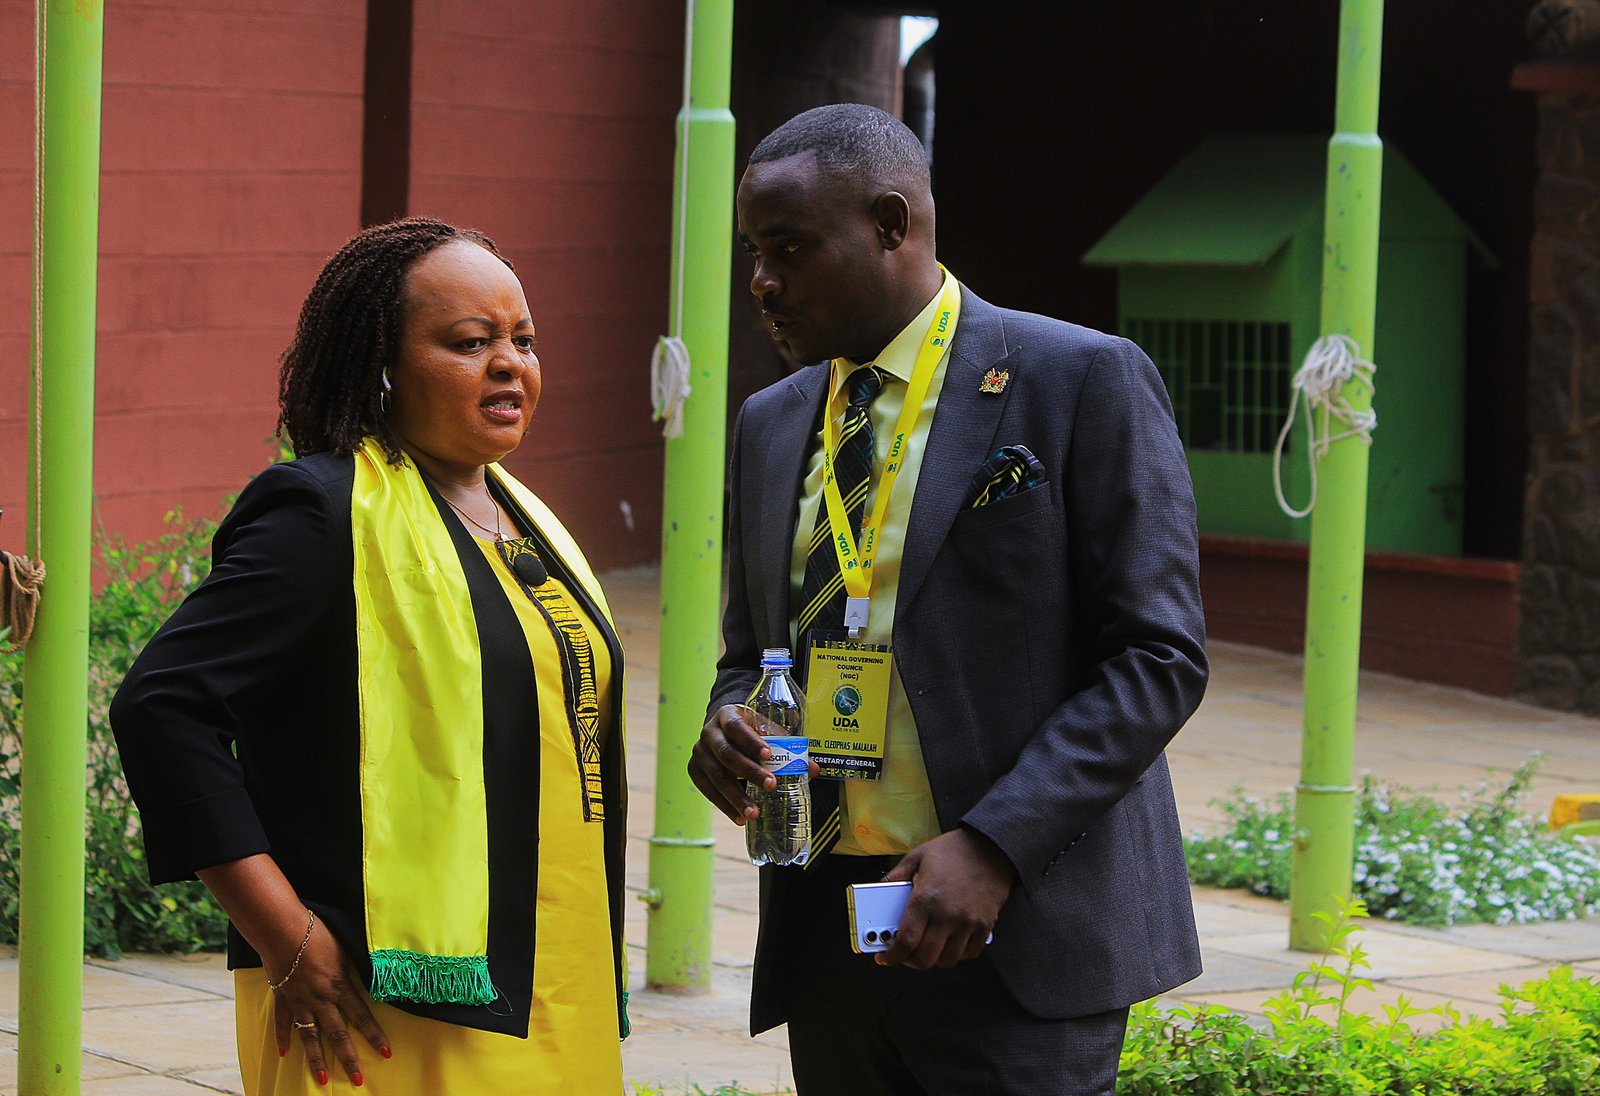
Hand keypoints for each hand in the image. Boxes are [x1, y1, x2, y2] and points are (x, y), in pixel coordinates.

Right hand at [270, 914, 389, 1086]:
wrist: (283, 929)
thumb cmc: (318, 933)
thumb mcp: (345, 949)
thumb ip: (354, 968)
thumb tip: (373, 975)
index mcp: (339, 987)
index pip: (362, 1017)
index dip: (375, 1036)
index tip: (386, 1053)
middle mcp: (321, 999)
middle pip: (337, 1034)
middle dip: (349, 1059)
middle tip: (358, 1080)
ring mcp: (299, 1001)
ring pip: (310, 1036)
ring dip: (316, 1059)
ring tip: (322, 1079)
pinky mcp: (282, 996)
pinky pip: (282, 1021)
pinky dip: (282, 1037)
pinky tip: (283, 1052)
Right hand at [687, 703, 819, 824]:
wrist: (723, 729)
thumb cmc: (750, 730)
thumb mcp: (766, 730)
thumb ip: (787, 747)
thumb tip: (813, 770)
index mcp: (726, 715)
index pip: (736, 726)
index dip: (750, 741)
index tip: (769, 755)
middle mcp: (708, 732)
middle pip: (726, 753)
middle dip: (749, 772)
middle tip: (771, 786)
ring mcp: (699, 752)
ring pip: (716, 776)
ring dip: (736, 796)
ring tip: (754, 813)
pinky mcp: (694, 770)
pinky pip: (708, 790)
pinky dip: (724, 805)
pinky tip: (739, 818)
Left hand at [878, 827, 1017, 969]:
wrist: (991, 846)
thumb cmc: (954, 850)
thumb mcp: (917, 856)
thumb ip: (896, 876)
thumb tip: (879, 891)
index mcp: (925, 899)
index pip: (905, 942)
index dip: (892, 957)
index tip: (886, 958)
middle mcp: (947, 915)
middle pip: (925, 959)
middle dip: (910, 961)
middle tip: (905, 953)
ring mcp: (968, 923)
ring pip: (947, 960)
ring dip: (934, 959)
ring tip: (927, 946)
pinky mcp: (985, 925)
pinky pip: (970, 953)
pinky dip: (957, 954)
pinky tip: (949, 943)